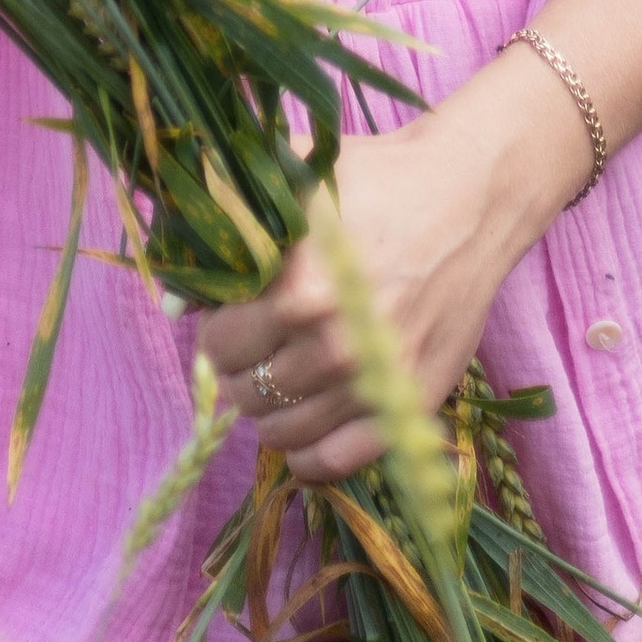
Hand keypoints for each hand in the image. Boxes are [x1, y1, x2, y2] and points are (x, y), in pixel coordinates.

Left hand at [197, 63, 581, 484]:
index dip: (216, 329)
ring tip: (277, 380)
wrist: (470, 196)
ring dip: (267, 413)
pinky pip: (338, 462)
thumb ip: (230, 229)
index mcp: (300, 289)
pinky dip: (308, 457)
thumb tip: (170, 301)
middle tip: (253, 348)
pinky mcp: (414, 402)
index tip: (229, 316)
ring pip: (285, 433)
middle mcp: (336, 345)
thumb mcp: (296, 181)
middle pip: (247, 392)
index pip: (219, 344)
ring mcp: (378, 380)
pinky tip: (303, 430)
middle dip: (238, 371)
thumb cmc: (376, 179)